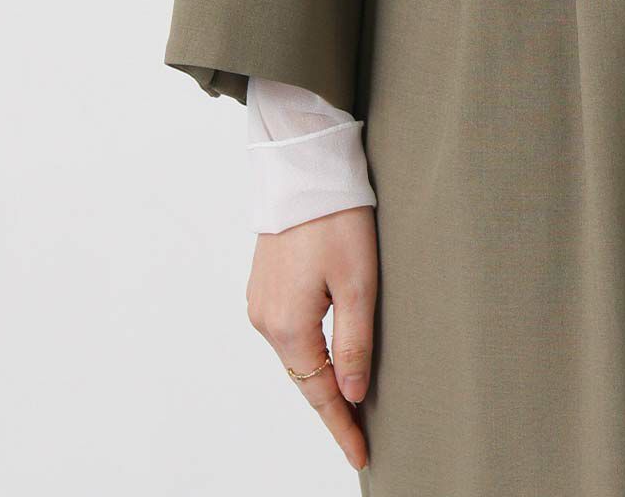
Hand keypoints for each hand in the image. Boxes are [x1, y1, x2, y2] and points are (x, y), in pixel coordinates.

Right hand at [246, 206, 378, 471]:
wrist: (304, 169)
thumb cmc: (336, 218)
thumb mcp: (358, 281)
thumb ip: (355, 341)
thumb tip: (353, 392)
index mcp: (289, 326)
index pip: (320, 393)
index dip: (342, 426)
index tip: (362, 455)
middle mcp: (266, 320)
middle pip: (305, 378)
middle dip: (333, 407)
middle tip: (361, 436)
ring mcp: (261, 302)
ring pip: (296, 356)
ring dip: (321, 378)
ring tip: (350, 403)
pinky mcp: (265, 284)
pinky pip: (289, 332)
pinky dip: (310, 351)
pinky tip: (327, 358)